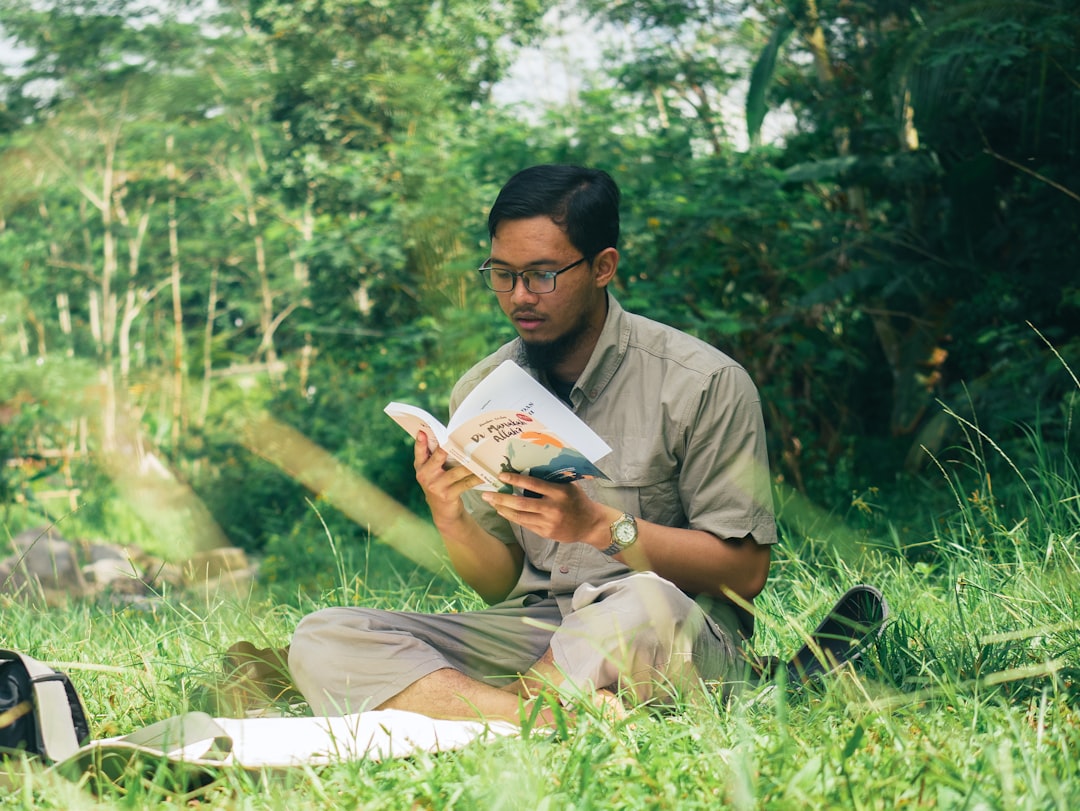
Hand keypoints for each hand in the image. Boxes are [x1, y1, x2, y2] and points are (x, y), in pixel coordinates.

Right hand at [413, 431, 481, 527]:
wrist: (443, 512)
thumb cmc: (440, 484)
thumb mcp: (432, 472)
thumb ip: (435, 456)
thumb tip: (448, 435)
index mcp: (420, 466)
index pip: (419, 451)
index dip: (420, 441)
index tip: (422, 431)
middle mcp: (425, 475)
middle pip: (438, 456)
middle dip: (448, 447)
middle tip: (458, 439)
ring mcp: (436, 486)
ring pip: (456, 471)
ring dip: (470, 464)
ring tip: (480, 456)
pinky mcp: (447, 495)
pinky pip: (465, 484)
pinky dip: (476, 478)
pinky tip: (484, 474)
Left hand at [480, 471, 616, 547]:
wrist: (590, 524)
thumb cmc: (577, 500)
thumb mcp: (568, 486)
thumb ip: (550, 481)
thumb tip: (527, 470)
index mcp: (559, 492)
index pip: (533, 484)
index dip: (515, 480)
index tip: (501, 475)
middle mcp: (553, 508)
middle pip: (521, 503)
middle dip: (501, 498)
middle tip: (486, 494)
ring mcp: (548, 522)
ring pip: (520, 516)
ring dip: (503, 509)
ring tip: (491, 502)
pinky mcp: (546, 533)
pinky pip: (525, 524)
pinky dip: (512, 517)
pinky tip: (503, 512)